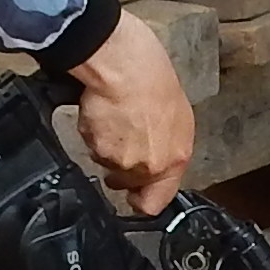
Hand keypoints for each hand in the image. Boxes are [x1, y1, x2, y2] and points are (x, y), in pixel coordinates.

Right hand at [70, 13, 193, 214]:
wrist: (125, 66)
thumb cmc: (154, 79)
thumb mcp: (179, 116)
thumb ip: (169, 147)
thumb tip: (158, 159)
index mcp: (174, 159)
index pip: (154, 204)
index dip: (141, 200)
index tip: (135, 194)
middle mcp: (147, 166)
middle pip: (125, 183)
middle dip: (120, 168)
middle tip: (122, 140)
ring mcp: (119, 159)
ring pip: (106, 161)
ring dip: (107, 144)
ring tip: (116, 114)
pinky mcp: (95, 146)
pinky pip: (90, 143)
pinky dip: (93, 130)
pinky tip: (103, 110)